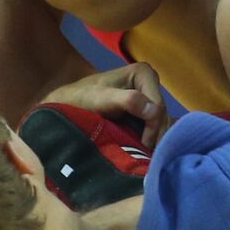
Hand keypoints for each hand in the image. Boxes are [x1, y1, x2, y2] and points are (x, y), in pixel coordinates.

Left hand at [42, 62, 168, 146]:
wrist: (68, 104)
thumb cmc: (81, 100)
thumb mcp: (102, 99)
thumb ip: (128, 101)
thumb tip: (155, 111)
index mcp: (143, 73)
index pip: (158, 106)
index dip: (153, 127)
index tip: (143, 146)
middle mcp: (149, 81)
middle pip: (162, 113)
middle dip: (156, 134)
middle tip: (147, 156)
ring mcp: (147, 94)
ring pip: (161, 121)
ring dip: (155, 138)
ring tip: (146, 156)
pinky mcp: (143, 107)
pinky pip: (154, 124)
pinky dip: (151, 137)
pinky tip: (145, 150)